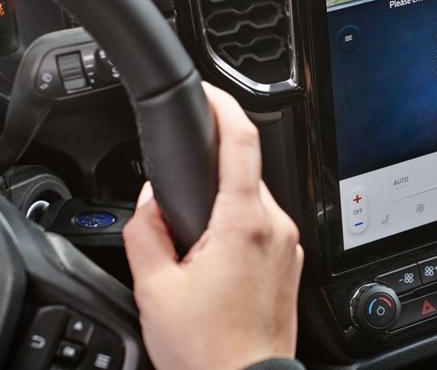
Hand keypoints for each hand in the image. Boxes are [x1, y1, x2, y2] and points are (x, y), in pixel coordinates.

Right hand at [124, 83, 304, 369]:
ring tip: (190, 250)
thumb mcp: (154, 288)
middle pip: (243, 172)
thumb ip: (145, 230)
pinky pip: (261, 230)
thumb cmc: (206, 352)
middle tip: (174, 203)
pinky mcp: (291, 267)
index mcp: (244, 222)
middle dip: (207, 175)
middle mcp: (276, 228)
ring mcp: (289, 248)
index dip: (223, 105)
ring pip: (251, 203)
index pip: (241, 140)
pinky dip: (236, 232)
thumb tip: (148, 201)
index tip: (207, 92)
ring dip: (221, 209)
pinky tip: (211, 266)